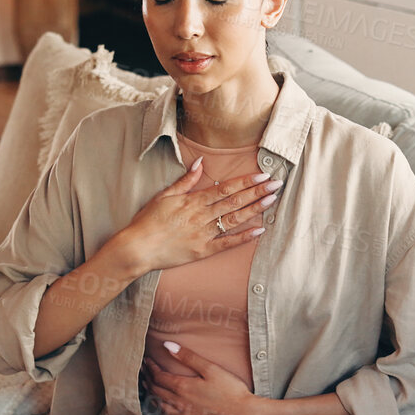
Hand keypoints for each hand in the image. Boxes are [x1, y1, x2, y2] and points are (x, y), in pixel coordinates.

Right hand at [111, 157, 280, 273]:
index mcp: (193, 201)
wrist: (137, 248)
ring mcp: (204, 234)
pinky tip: (259, 230)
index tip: (262, 174)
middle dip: (257, 191)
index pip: (225, 188)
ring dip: (255, 209)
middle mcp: (202, 216)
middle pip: (235, 200)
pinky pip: (227, 243)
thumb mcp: (164, 195)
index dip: (246, 181)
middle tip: (276, 184)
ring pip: (234, 218)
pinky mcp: (203, 251)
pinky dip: (244, 237)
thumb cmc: (148, 221)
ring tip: (272, 200)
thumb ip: (186, 180)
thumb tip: (201, 162)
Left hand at [141, 340, 270, 414]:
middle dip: (148, 379)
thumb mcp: (211, 369)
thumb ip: (188, 357)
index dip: (150, 368)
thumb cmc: (231, 391)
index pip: (158, 377)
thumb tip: (166, 345)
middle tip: (143, 371)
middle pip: (155, 391)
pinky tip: (162, 405)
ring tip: (148, 386)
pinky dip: (160, 408)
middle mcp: (179, 404)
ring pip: (159, 405)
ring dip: (151, 394)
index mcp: (183, 388)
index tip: (147, 361)